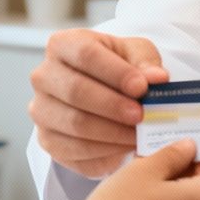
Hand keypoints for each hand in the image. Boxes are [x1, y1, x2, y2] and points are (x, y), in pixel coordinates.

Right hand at [29, 28, 167, 178]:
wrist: (100, 91)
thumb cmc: (117, 67)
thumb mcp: (135, 54)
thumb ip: (145, 63)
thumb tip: (157, 78)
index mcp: (63, 45)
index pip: (86, 55)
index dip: (115, 72)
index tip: (142, 87)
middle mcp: (44, 76)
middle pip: (76, 91)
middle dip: (113, 106)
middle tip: (141, 116)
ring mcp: (41, 110)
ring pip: (75, 125)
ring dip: (112, 133)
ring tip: (140, 135)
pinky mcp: (47, 141)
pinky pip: (75, 152)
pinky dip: (105, 154)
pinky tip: (126, 149)